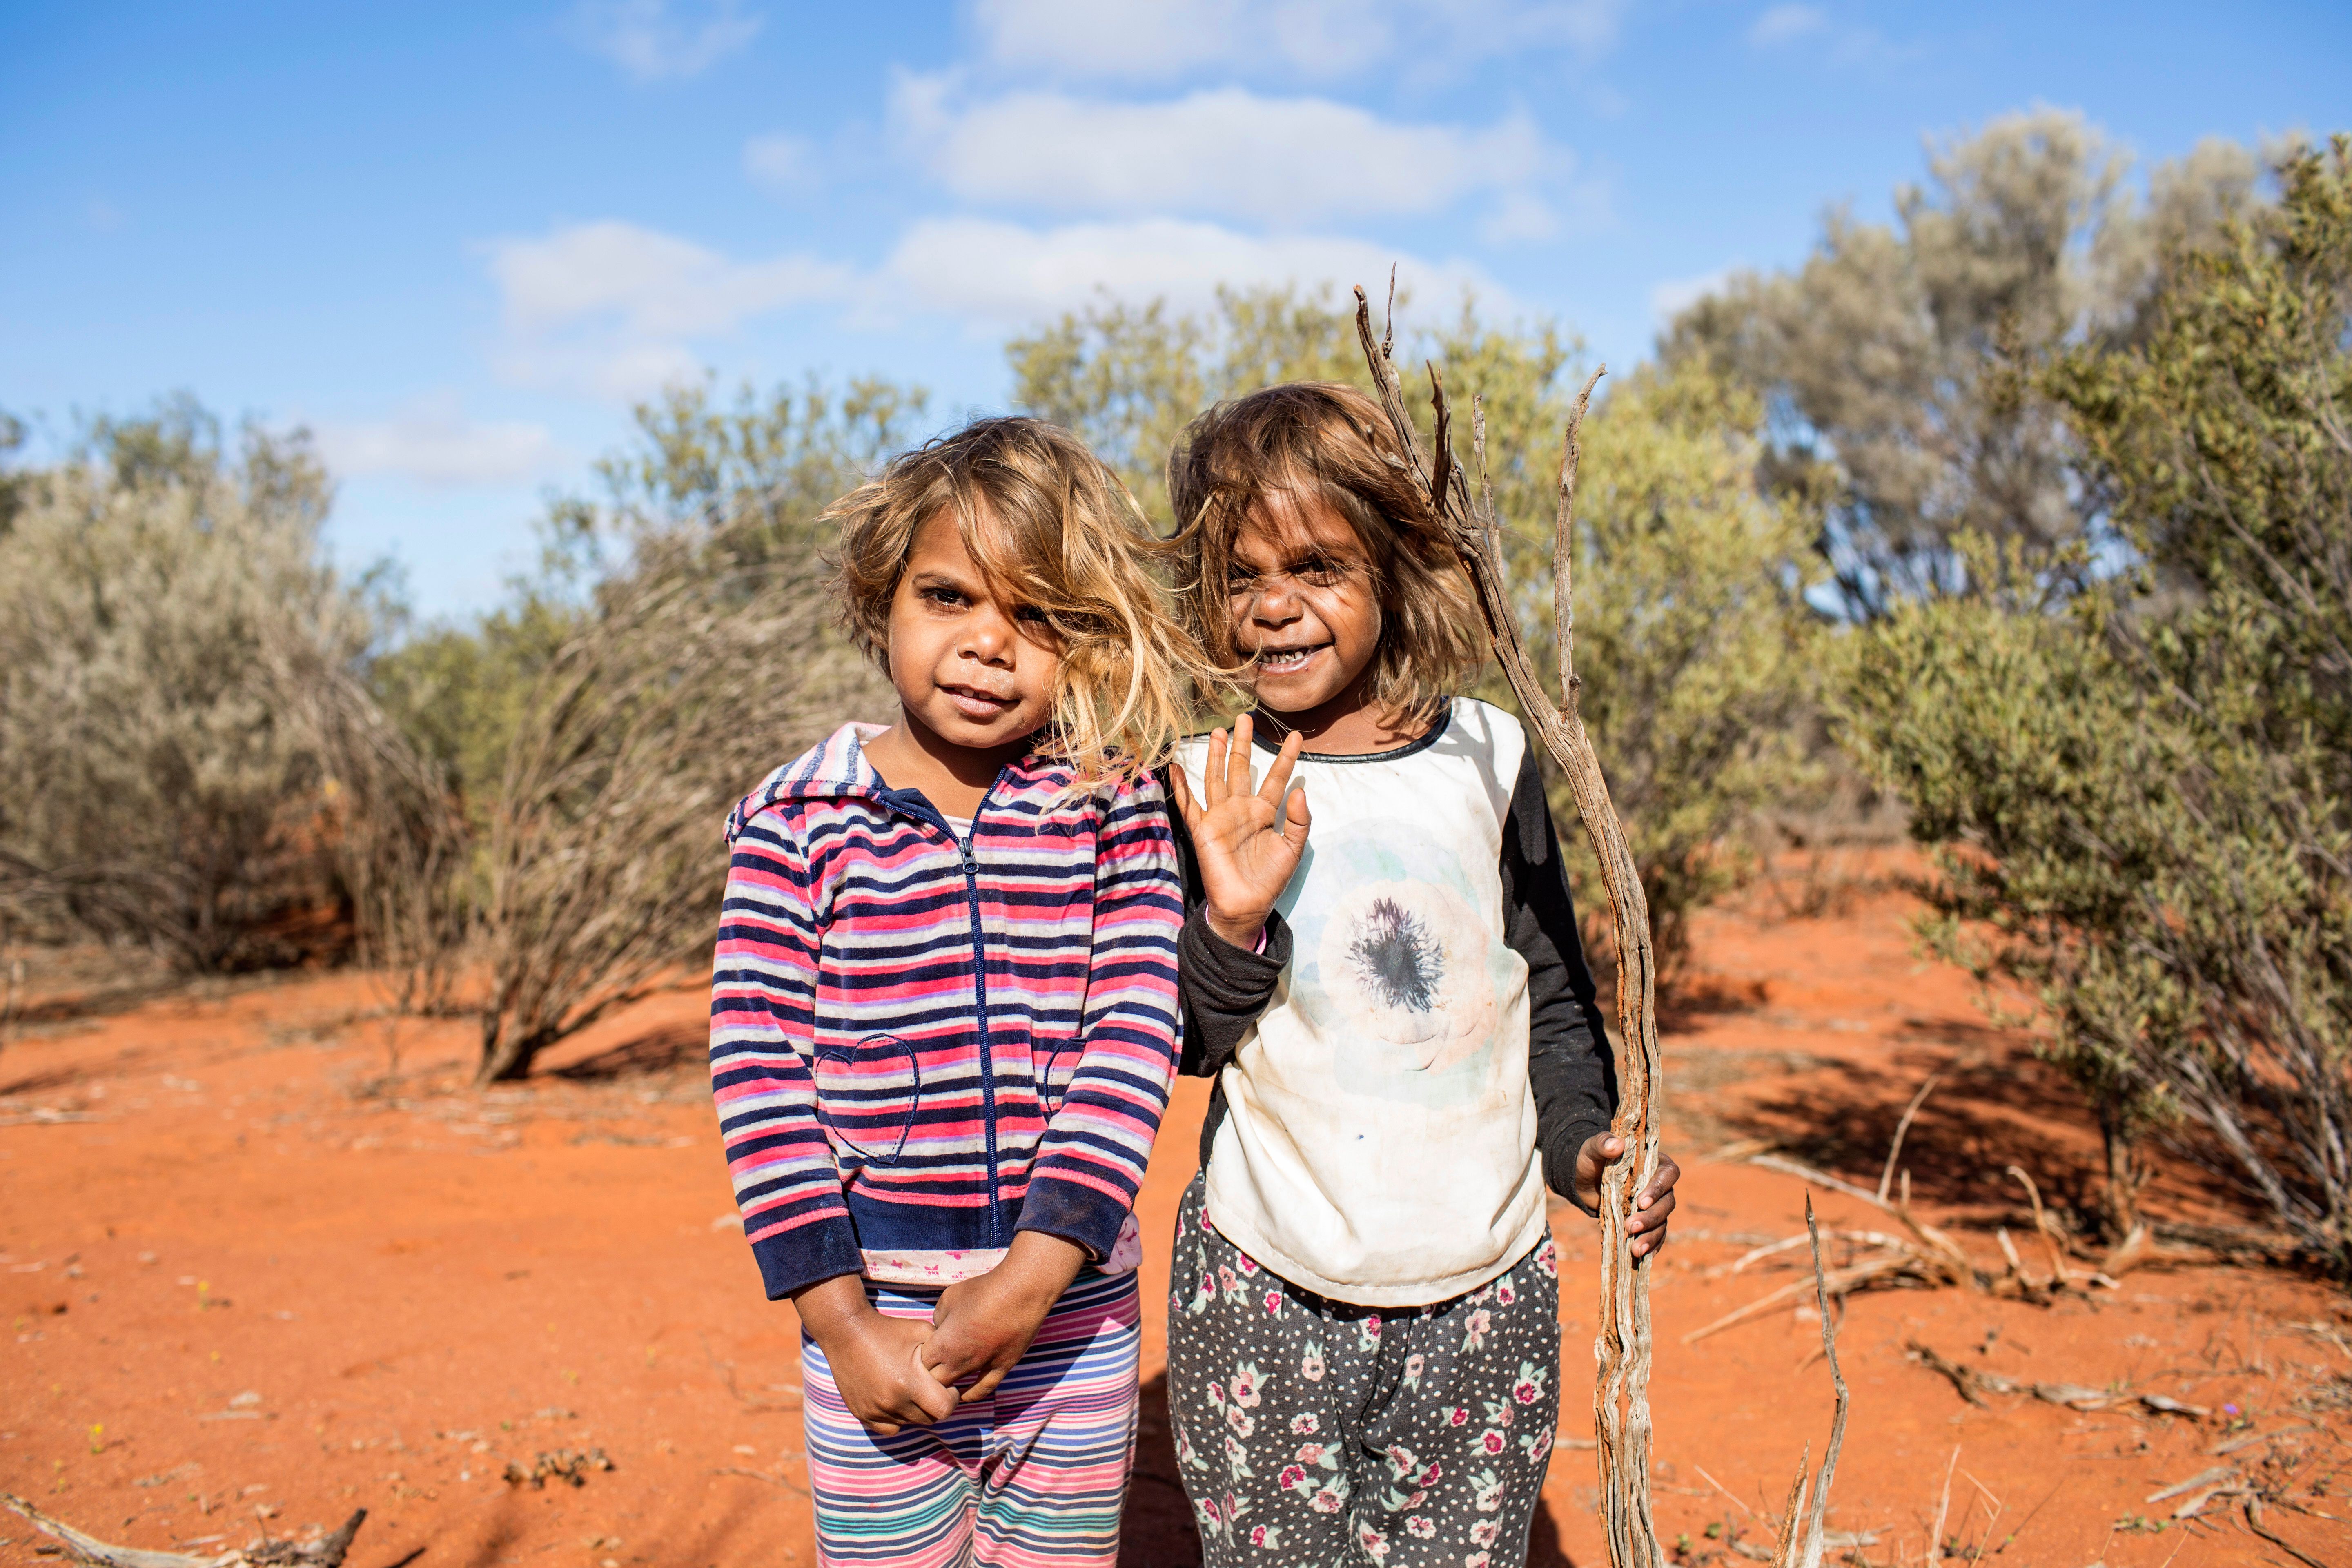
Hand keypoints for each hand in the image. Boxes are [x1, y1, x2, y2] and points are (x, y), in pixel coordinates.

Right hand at [791, 1274, 956, 1435]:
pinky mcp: (862, 1413)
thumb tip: (960, 1365)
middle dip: (935, 1406)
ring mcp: (875, 1410)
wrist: (847, 1332)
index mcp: (910, 1381)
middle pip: (928, 1420)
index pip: (944, 1409)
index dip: (952, 1399)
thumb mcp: (922, 1331)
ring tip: (912, 1390)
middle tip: (931, 1388)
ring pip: (909, 1424)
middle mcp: (892, 1401)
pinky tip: (896, 1399)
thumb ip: (944, 1351)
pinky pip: (888, 1428)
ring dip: (915, 1411)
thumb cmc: (889, 1330)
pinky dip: (896, 1419)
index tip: (948, 1387)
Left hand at [923, 1232, 1085, 1402]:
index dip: (917, 1360)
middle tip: (930, 1367)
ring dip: (947, 1386)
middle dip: (928, 1378)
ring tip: (943, 1381)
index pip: (919, 1366)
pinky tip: (963, 1396)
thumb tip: (940, 1328)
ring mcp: (981, 1367)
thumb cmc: (981, 1291)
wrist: (1019, 1291)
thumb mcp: (948, 1298)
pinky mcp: (1001, 1367)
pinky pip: (982, 1390)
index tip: (920, 1352)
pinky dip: (970, 1395)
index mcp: (942, 1345)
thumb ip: (938, 1318)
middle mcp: (959, 1362)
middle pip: (934, 1383)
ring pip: (955, 1389)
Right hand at [1169, 713, 1310, 949]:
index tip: (1297, 736)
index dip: (1287, 758)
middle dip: (1243, 744)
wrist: (1246, 905)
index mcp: (1264, 813)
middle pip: (1241, 769)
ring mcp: (1220, 817)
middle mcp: (1241, 809)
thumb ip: (1299, 820)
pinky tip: (1176, 768)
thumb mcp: (1293, 849)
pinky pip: (1189, 805)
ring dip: (1216, 755)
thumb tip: (1300, 791)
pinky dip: (1181, 787)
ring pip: (1217, 778)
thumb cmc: (1269, 879)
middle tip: (1245, 718)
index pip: (1276, 778)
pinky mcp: (1203, 830)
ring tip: (1218, 731)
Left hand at [1574, 1135, 1680, 1258]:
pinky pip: (1656, 1236)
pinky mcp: (1646, 1221)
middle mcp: (1659, 1185)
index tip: (1640, 1201)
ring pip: (1662, 1222)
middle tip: (1630, 1226)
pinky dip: (1651, 1246)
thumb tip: (1617, 1144)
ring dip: (1651, 1236)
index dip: (1659, 1188)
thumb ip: (1603, 1143)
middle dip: (1651, 1217)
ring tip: (1635, 1249)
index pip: (1668, 1173)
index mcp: (1653, 1162)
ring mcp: (1654, 1206)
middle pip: (1668, 1203)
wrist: (1582, 1178)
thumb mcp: (1592, 1149)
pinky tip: (1641, 1256)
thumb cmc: (1590, 1159)